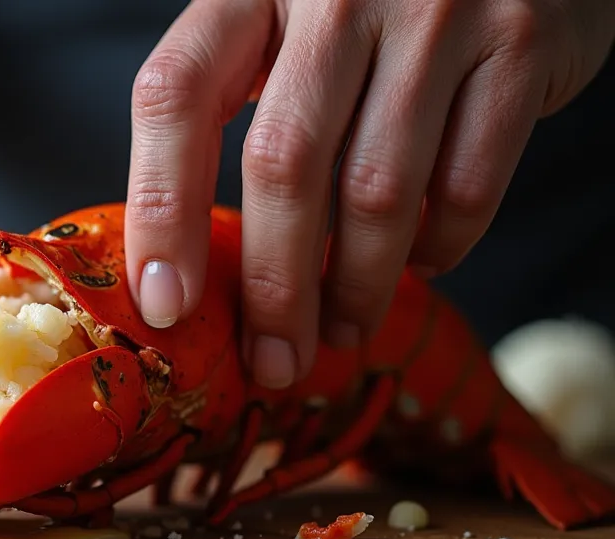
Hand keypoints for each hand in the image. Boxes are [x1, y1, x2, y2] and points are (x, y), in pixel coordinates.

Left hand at [125, 0, 614, 388]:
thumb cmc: (367, 3)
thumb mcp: (281, 26)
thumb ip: (230, 106)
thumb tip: (180, 267)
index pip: (175, 97)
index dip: (161, 208)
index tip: (165, 303)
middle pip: (282, 164)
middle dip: (273, 288)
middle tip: (272, 361)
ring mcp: (436, 12)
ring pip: (377, 190)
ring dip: (355, 287)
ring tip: (339, 332)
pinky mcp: (521, 43)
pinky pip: (467, 182)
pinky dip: (439, 245)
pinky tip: (418, 265)